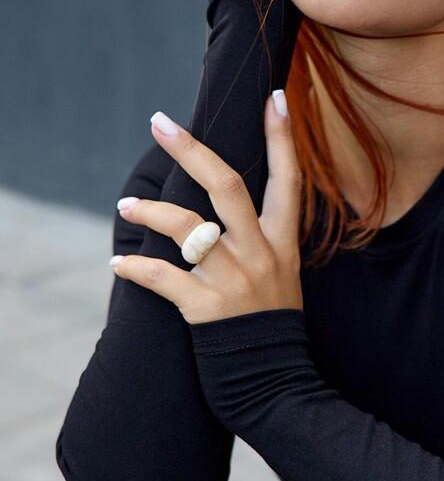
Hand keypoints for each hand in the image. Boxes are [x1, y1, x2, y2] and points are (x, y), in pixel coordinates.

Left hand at [110, 92, 302, 324]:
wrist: (277, 384)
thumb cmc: (271, 325)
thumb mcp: (283, 274)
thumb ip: (261, 238)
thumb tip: (228, 202)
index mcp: (282, 243)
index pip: (288, 180)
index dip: (281, 138)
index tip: (274, 97)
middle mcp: (260, 254)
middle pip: (227, 186)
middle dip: (191, 150)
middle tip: (160, 122)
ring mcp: (234, 280)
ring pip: (187, 228)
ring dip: (149, 212)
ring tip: (126, 207)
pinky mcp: (206, 309)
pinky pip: (162, 278)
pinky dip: (135, 271)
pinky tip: (119, 266)